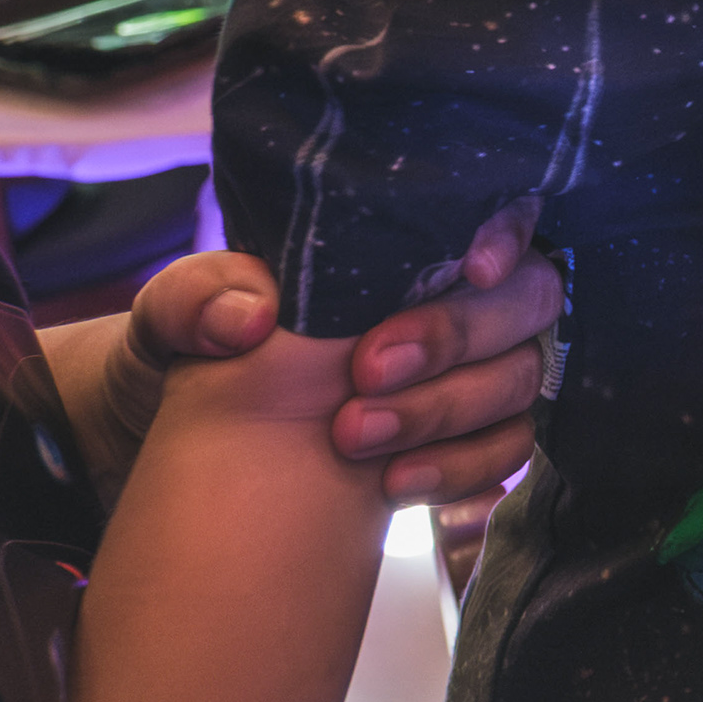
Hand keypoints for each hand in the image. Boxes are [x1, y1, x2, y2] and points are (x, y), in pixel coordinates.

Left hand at [43, 212, 563, 506]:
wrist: (187, 451)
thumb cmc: (199, 352)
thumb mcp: (173, 312)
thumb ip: (199, 296)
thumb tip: (250, 317)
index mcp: (408, 246)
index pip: (503, 212)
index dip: (508, 234)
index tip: (470, 268)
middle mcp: (460, 302)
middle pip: (529, 299)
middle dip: (456, 336)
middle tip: (365, 371)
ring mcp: (475, 374)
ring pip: (518, 381)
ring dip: (446, 413)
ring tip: (352, 439)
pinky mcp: (468, 444)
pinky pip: (506, 454)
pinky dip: (460, 471)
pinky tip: (393, 489)